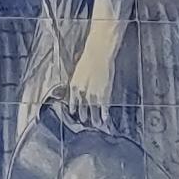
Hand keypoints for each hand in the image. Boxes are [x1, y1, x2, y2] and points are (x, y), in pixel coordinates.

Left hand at [66, 3, 126, 127]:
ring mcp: (93, 95)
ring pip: (93, 111)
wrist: (98, 53)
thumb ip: (78, 82)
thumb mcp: (79, 71)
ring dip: (95, 118)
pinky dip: (104, 114)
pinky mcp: (103, 94)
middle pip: (82, 108)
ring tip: (97, 124)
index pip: (73, 102)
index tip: (75, 114)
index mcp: (74, 86)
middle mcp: (81, 93)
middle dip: (84, 116)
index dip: (74, 109)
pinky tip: (106, 119)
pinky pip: (103, 108)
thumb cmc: (89, 58)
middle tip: (85, 121)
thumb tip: (78, 88)